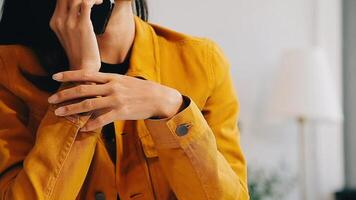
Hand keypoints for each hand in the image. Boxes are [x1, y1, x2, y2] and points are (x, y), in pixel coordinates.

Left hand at [48, 70, 184, 131]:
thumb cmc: (140, 89)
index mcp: (111, 77)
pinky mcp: (122, 112)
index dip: (69, 74)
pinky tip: (82, 128)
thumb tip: (93, 85)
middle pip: (83, 89)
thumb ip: (109, 82)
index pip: (86, 74)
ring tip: (58, 113)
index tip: (54, 76)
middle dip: (64, 94)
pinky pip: (103, 119)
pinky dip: (91, 124)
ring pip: (89, 104)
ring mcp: (116, 100)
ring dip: (71, 109)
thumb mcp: (124, 81)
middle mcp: (112, 87)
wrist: (158, 97)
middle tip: (51, 99)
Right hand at [50, 0, 101, 70]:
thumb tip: (81, 10)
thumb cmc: (80, 52)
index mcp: (55, 22)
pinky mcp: (82, 26)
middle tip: (92, 0)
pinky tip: (100, 3)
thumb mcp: (70, 35)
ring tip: (98, 1)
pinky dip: (94, 0)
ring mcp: (70, 23)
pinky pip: (86, 3)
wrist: (83, 68)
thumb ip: (71, 22)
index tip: (86, 1)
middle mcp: (60, 20)